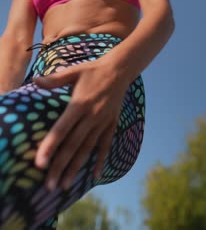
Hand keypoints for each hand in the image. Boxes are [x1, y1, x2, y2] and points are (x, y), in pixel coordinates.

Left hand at [33, 58, 126, 190]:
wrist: (119, 70)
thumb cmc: (92, 71)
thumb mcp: (73, 71)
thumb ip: (54, 79)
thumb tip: (35, 80)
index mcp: (79, 103)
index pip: (62, 129)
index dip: (50, 146)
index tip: (40, 163)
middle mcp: (92, 116)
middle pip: (73, 144)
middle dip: (60, 166)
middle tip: (49, 185)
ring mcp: (103, 122)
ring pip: (87, 149)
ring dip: (76, 168)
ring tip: (65, 185)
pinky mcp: (112, 124)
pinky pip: (105, 145)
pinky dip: (100, 161)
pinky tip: (94, 176)